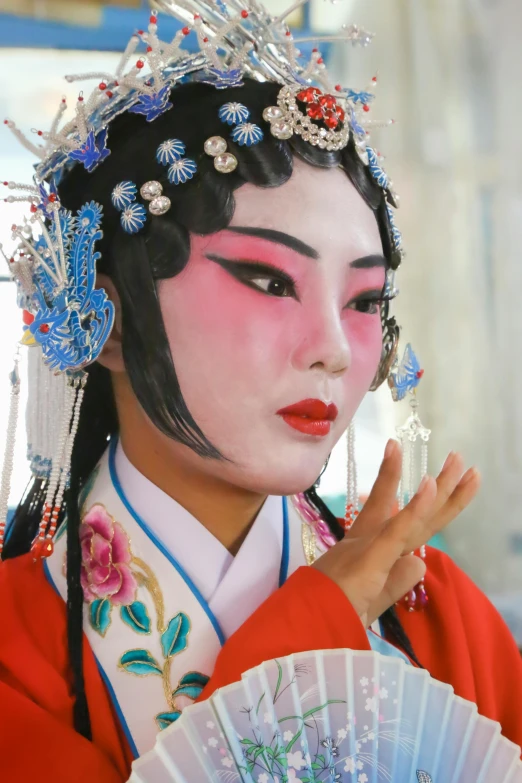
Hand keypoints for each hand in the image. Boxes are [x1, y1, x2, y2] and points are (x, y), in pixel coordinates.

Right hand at [312, 441, 479, 627]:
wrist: (306, 621)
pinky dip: (415, 508)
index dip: (415, 496)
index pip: (399, 518)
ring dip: (439, 486)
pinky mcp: (372, 556)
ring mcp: (372, 545)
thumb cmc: (331, 611)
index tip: (425, 475)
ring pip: (414, 514)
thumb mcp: (373, 598)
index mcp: (370, 548)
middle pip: (415, 508)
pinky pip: (398, 530)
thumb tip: (418, 561)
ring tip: (456, 457)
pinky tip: (430, 485)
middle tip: (458, 457)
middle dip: (441, 485)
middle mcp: (371, 539)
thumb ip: (397, 580)